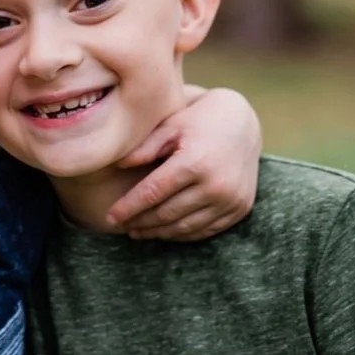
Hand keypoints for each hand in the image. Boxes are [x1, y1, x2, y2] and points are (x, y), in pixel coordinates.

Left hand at [107, 87, 261, 240]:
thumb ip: (144, 148)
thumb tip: (117, 166)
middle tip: (120, 226)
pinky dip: (182, 234)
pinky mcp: (239, 209)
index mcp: (195, 162)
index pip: (153, 193)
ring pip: (185, 227)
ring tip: (138, 231)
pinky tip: (164, 231)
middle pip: (167, 213)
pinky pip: (206, 230)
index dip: (129, 207)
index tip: (111, 216)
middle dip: (140, 222)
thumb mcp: (170, 126)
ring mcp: (231, 200)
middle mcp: (216, 185)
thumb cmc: (199, 120)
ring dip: (159, 232)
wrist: (243, 123)